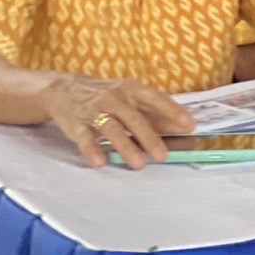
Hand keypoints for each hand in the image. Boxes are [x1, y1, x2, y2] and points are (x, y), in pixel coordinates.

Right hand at [43, 73, 195, 169]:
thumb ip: (155, 114)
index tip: (190, 125)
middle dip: (150, 137)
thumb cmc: (109, 97)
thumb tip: (184, 128)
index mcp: (133, 90)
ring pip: (112, 129)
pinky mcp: (77, 124)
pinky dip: (92, 150)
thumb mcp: (132, 99)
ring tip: (139, 164)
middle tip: (163, 155)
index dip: (173, 111)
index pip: (156, 99)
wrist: (65, 90)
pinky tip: (100, 162)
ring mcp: (95, 110)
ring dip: (126, 146)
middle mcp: (115, 98)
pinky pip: (85, 137)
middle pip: (135, 118)